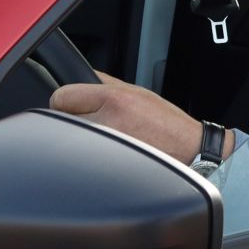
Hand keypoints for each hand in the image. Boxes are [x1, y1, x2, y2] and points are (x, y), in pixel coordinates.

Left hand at [50, 71, 202, 163]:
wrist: (188, 152)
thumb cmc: (166, 124)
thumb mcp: (139, 92)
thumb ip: (107, 84)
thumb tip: (83, 78)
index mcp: (114, 100)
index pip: (62, 96)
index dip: (67, 101)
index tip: (76, 105)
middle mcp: (106, 124)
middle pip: (61, 120)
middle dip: (74, 120)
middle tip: (96, 124)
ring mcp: (102, 150)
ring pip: (69, 141)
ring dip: (80, 140)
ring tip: (104, 141)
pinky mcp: (102, 169)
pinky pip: (81, 159)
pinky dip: (87, 157)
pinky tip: (107, 155)